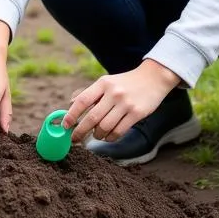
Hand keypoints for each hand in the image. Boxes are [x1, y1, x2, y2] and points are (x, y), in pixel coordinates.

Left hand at [63, 60, 181, 142]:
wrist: (153, 78)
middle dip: (80, 131)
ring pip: (105, 127)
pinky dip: (110, 137)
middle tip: (75, 139)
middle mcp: (113, 93)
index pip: (82, 100)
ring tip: (96, 135)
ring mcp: (126, 104)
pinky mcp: (137, 113)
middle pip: (92, 118)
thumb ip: (90, 94)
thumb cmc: (124, 83)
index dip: (71, 114)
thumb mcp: (106, 82)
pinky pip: (119, 131)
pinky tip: (108, 137)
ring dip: (97, 135)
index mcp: (102, 84)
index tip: (65, 125)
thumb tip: (71, 106)